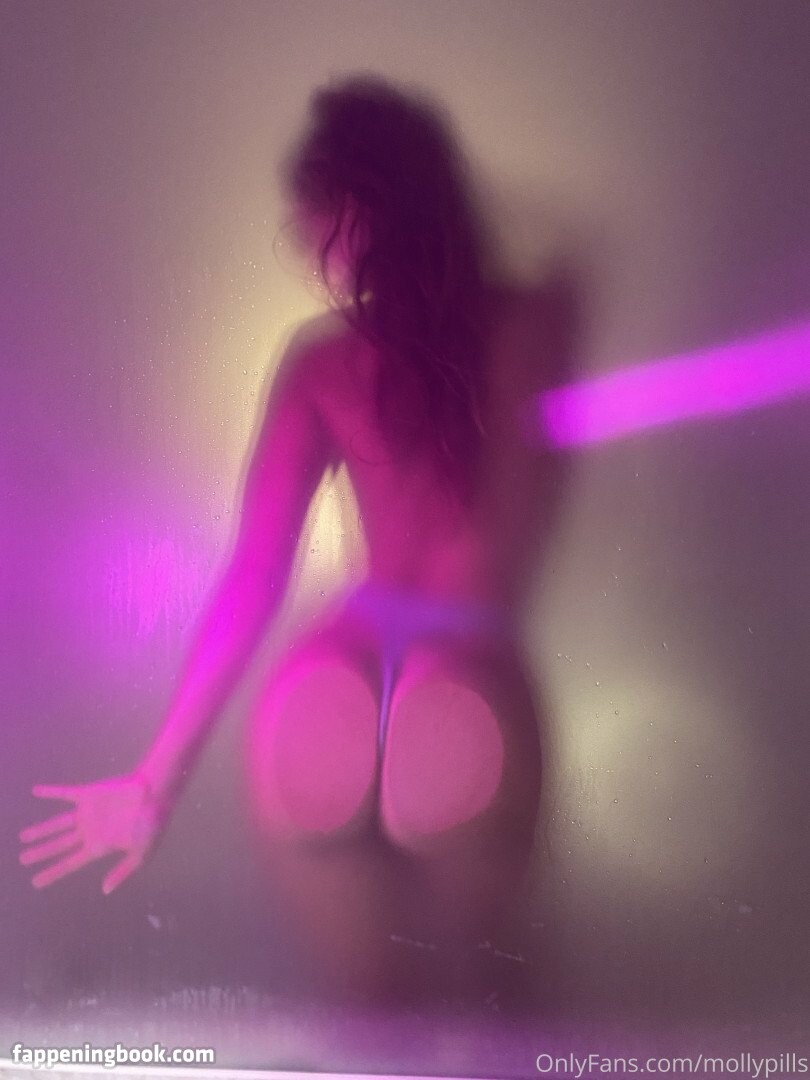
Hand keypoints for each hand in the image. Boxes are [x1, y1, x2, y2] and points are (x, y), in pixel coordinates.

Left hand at [19, 772, 166, 893]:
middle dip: (42, 852)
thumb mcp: (142, 854)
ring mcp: (87, 813)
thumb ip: (123, 871)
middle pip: (60, 845)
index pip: (70, 863)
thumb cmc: (151, 825)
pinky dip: (50, 792)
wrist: (156, 795)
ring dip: (41, 830)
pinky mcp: (88, 794)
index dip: (53, 872)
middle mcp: (90, 831)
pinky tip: (36, 791)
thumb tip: (105, 890)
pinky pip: (65, 794)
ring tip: (22, 837)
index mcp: (100, 846)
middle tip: (23, 860)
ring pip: (58, 824)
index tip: (35, 882)